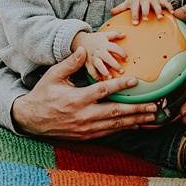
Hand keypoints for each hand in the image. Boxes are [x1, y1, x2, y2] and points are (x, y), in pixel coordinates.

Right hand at [10, 46, 158, 138]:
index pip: (103, 91)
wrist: (31, 120)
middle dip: (137, 109)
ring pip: (115, 124)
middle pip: (115, 112)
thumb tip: (83, 49)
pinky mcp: (86, 136)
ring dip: (135, 120)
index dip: (121, 86)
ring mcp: (86, 128)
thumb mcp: (53, 76)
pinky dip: (124, 128)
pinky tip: (136, 125)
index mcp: (76, 99)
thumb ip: (70, 63)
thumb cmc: (43, 94)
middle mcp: (83, 116)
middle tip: (154, 106)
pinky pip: (109, 132)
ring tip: (151, 116)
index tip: (136, 81)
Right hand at [72, 28, 126, 80]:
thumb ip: (114, 34)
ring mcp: (93, 58)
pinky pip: (91, 71)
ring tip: (110, 78)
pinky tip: (101, 81)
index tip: (127, 59)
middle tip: (121, 71)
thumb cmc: (94, 39)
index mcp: (104, 44)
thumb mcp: (104, 35)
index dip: (122, 54)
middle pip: (108, 58)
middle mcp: (99, 52)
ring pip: (99, 66)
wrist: (80, 41)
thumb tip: (123, 35)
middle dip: (115, 65)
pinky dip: (96, 77)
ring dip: (104, 72)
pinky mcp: (88, 64)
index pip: (115, 48)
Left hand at [111, 0, 171, 22]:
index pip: (135, 8)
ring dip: (158, 10)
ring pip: (156, 4)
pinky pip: (166, 3)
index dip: (134, 15)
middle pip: (145, 5)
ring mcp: (153, 0)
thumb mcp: (128, 2)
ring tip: (160, 17)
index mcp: (136, 1)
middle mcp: (145, 0)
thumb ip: (120, 8)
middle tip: (145, 19)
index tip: (134, 23)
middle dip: (145, 11)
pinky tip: (172, 13)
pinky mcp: (160, 0)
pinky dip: (169, 7)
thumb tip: (111, 11)